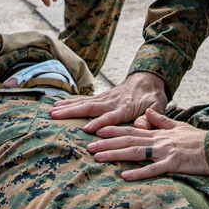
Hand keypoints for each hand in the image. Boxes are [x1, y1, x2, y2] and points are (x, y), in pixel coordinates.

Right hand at [49, 71, 166, 132]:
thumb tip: (141, 127)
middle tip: (55, 116)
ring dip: (67, 106)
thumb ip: (149, 118)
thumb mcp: (158, 106)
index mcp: (126, 107)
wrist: (148, 78)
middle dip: (72, 112)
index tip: (87, 129)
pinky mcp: (101, 98)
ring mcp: (105, 98)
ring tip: (51, 111)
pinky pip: (83, 101)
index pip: (111, 116)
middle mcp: (112, 102)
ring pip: (83, 103)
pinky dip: (70, 102)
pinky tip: (58, 105)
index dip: (100, 123)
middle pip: (90, 107)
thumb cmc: (153, 96)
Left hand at [87, 108, 208, 180]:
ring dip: (115, 155)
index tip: (96, 131)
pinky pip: (153, 169)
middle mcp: (158, 140)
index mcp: (158, 133)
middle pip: (128, 140)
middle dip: (107, 143)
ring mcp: (164, 151)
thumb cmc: (197, 139)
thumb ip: (161, 120)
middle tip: (88, 146)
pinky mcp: (173, 163)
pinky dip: (138, 172)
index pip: (131, 130)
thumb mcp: (178, 126)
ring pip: (135, 152)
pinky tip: (125, 176)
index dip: (112, 130)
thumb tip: (147, 114)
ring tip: (98, 158)